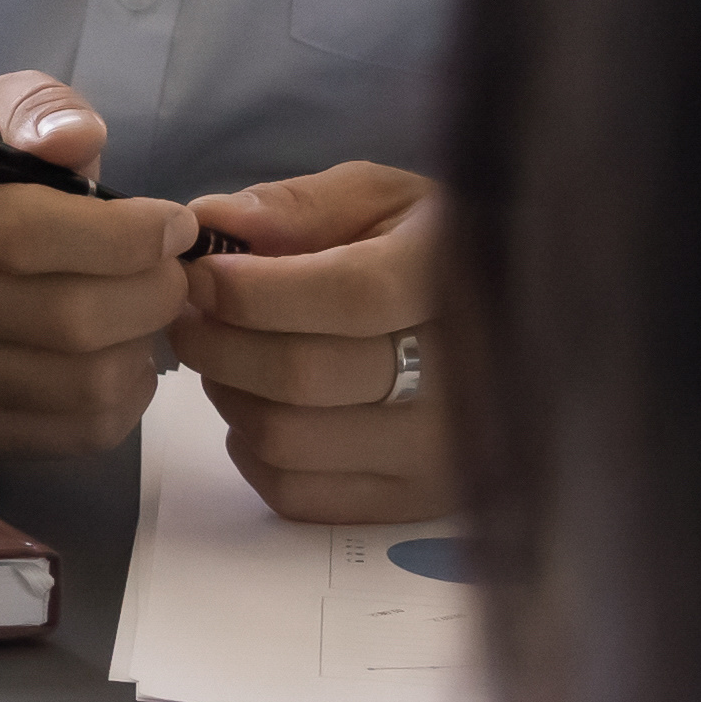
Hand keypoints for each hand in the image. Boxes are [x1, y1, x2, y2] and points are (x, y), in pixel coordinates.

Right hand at [0, 74, 199, 459]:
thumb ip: (42, 110)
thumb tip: (75, 139)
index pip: (25, 233)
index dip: (124, 236)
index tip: (175, 225)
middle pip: (64, 318)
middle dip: (152, 294)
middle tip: (175, 273)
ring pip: (78, 382)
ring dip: (142, 348)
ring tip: (148, 311)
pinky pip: (72, 431)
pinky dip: (125, 400)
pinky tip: (122, 355)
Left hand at [172, 158, 460, 522]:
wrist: (508, 326)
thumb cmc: (428, 249)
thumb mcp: (378, 199)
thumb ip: (297, 206)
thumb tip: (210, 219)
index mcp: (459, 280)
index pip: (351, 297)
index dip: (256, 291)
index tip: (202, 276)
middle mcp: (465, 376)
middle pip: (304, 376)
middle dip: (220, 342)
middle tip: (193, 315)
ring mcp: (443, 451)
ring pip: (288, 439)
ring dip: (230, 394)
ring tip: (227, 356)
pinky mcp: (415, 502)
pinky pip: (296, 493)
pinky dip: (252, 450)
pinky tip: (262, 405)